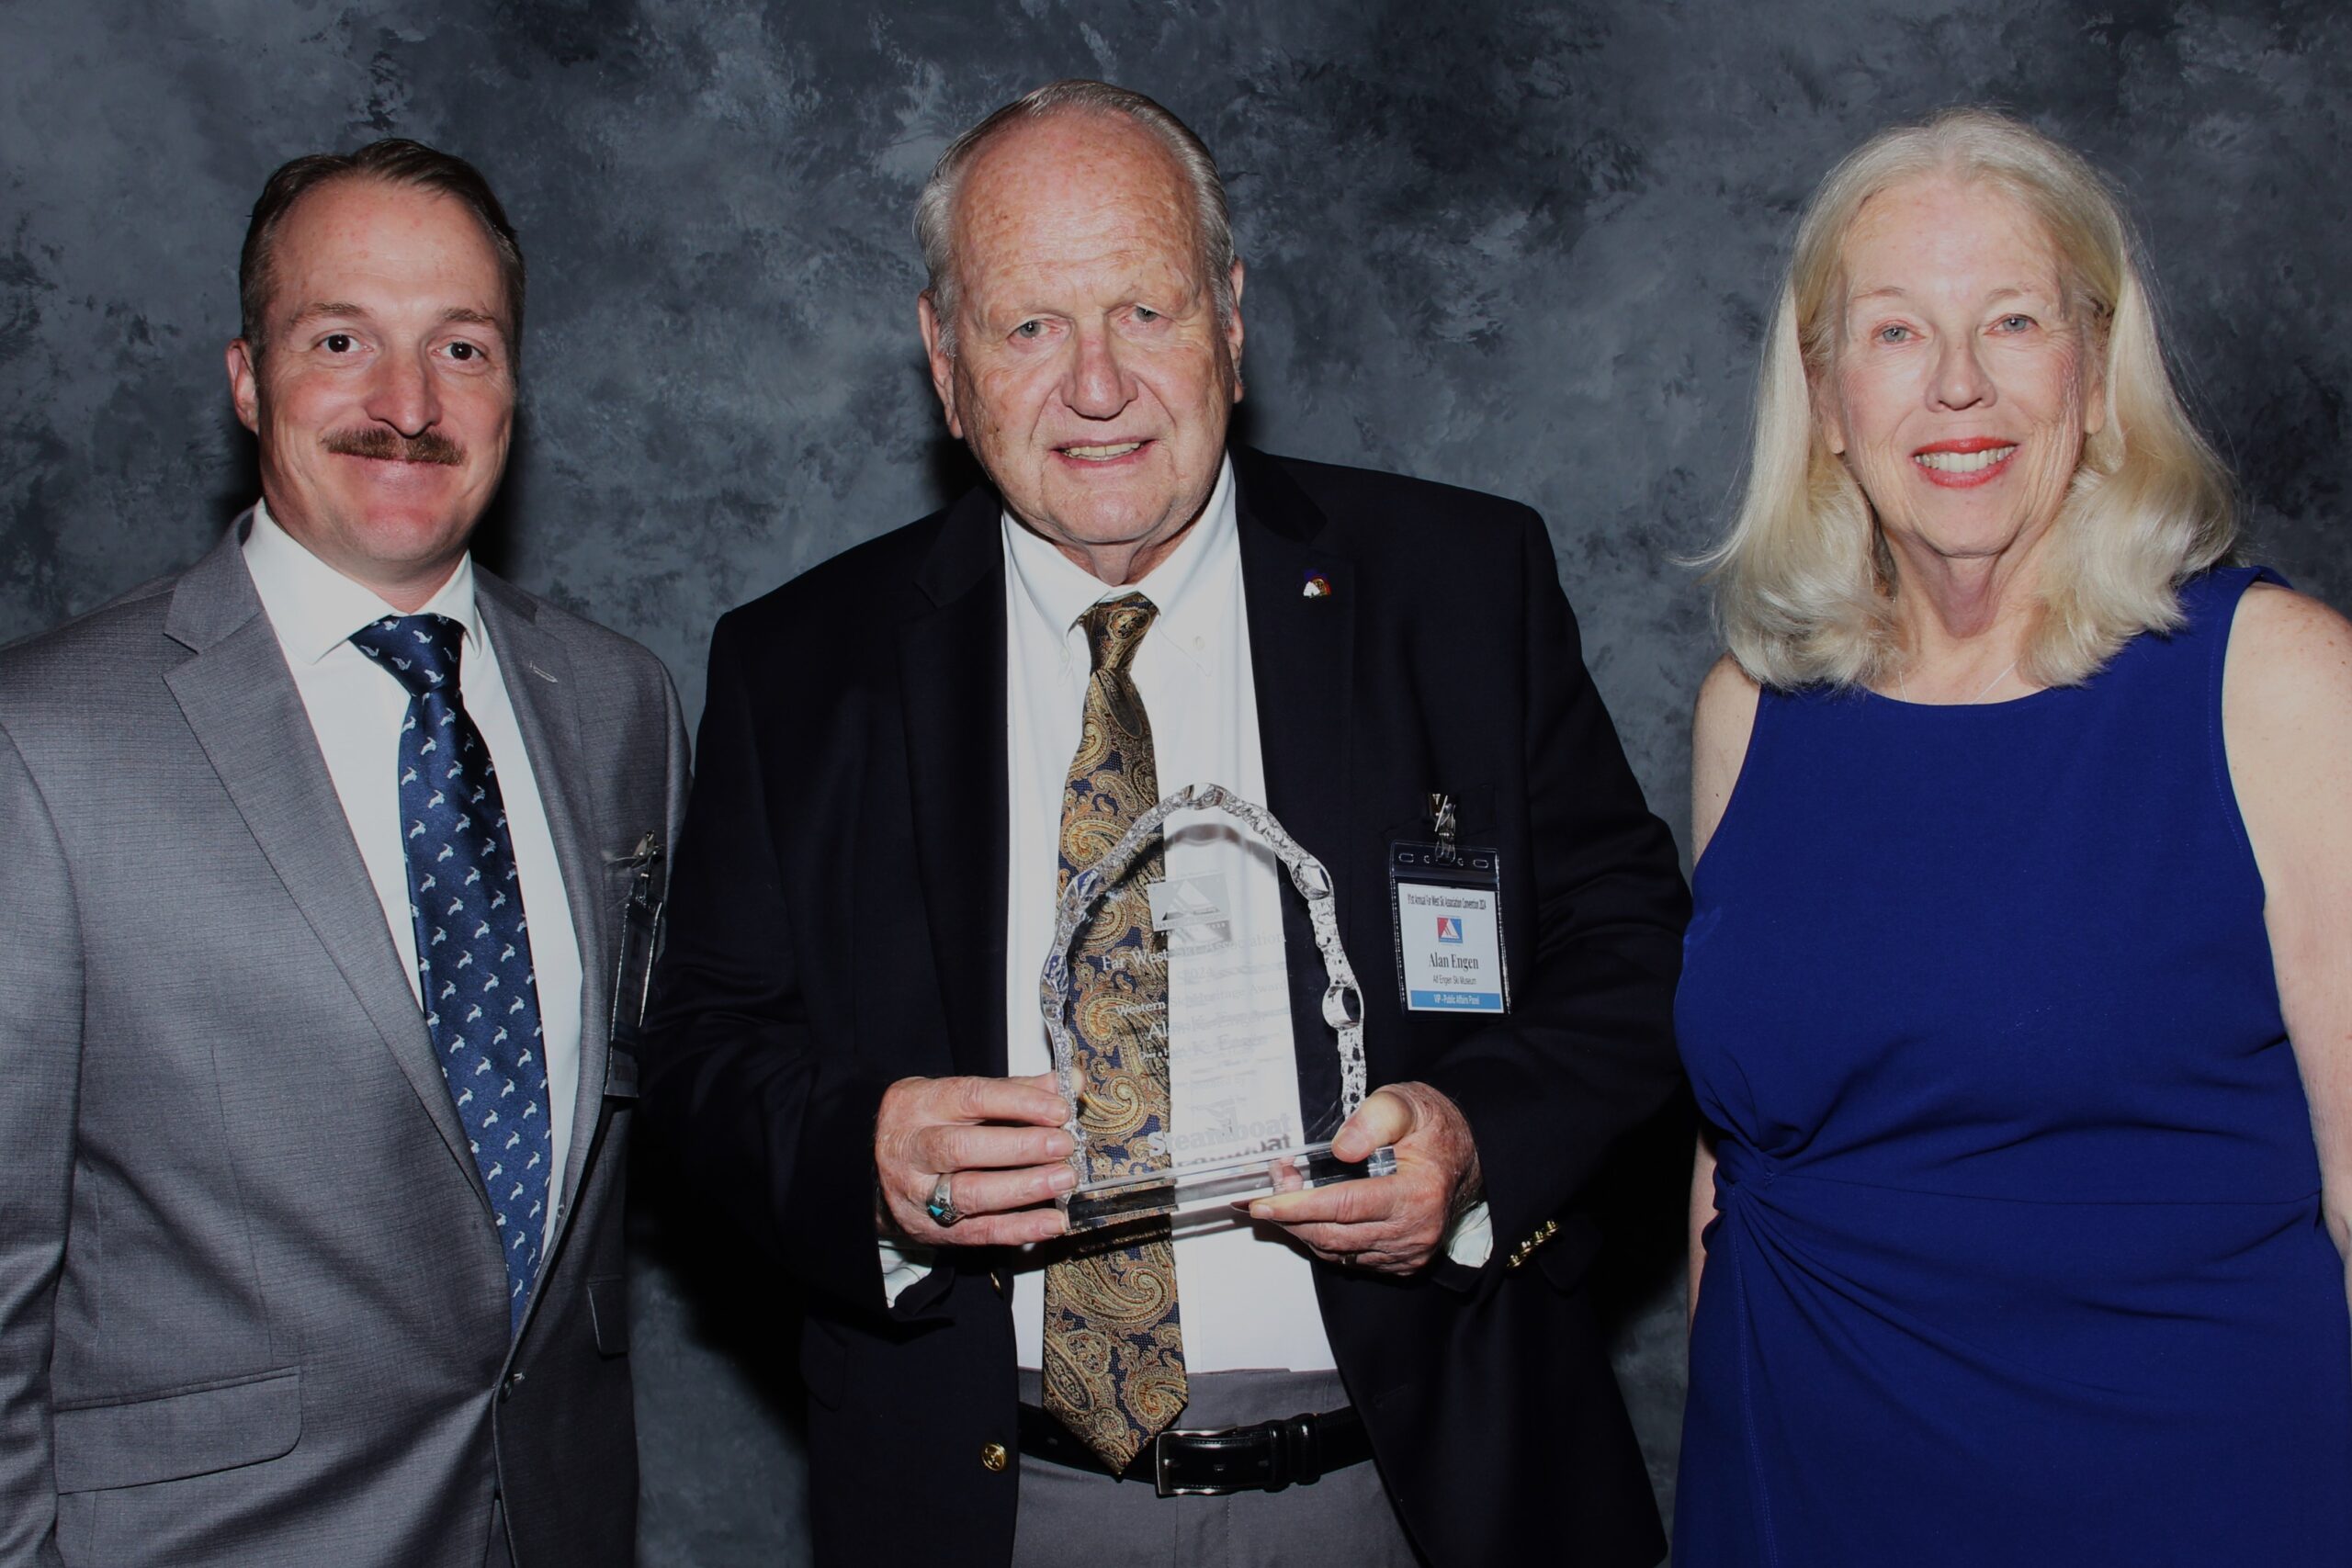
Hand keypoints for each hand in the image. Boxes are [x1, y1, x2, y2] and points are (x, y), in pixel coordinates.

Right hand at [875, 1072, 1074, 1246]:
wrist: (877, 1171)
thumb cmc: (931, 1126)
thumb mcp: (961, 1097)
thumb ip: (1015, 1090)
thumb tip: (1069, 1083)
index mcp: (918, 1104)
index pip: (971, 1097)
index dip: (1019, 1103)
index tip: (1059, 1110)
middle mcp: (912, 1148)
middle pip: (963, 1148)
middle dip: (1021, 1147)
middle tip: (1064, 1146)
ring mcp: (917, 1193)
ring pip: (970, 1193)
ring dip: (1023, 1188)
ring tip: (1064, 1179)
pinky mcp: (931, 1229)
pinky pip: (979, 1232)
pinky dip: (1020, 1228)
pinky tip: (1053, 1221)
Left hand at [1247, 1081, 1481, 1274]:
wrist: (1464, 1155)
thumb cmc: (1432, 1127)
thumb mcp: (1405, 1103)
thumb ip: (1373, 1120)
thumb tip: (1341, 1149)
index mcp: (1419, 1193)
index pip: (1346, 1206)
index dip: (1299, 1205)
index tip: (1264, 1202)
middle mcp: (1416, 1230)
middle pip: (1336, 1235)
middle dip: (1292, 1215)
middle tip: (1268, 1189)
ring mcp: (1410, 1251)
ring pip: (1339, 1252)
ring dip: (1303, 1228)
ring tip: (1285, 1197)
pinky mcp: (1403, 1261)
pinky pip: (1351, 1258)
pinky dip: (1324, 1239)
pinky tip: (1310, 1216)